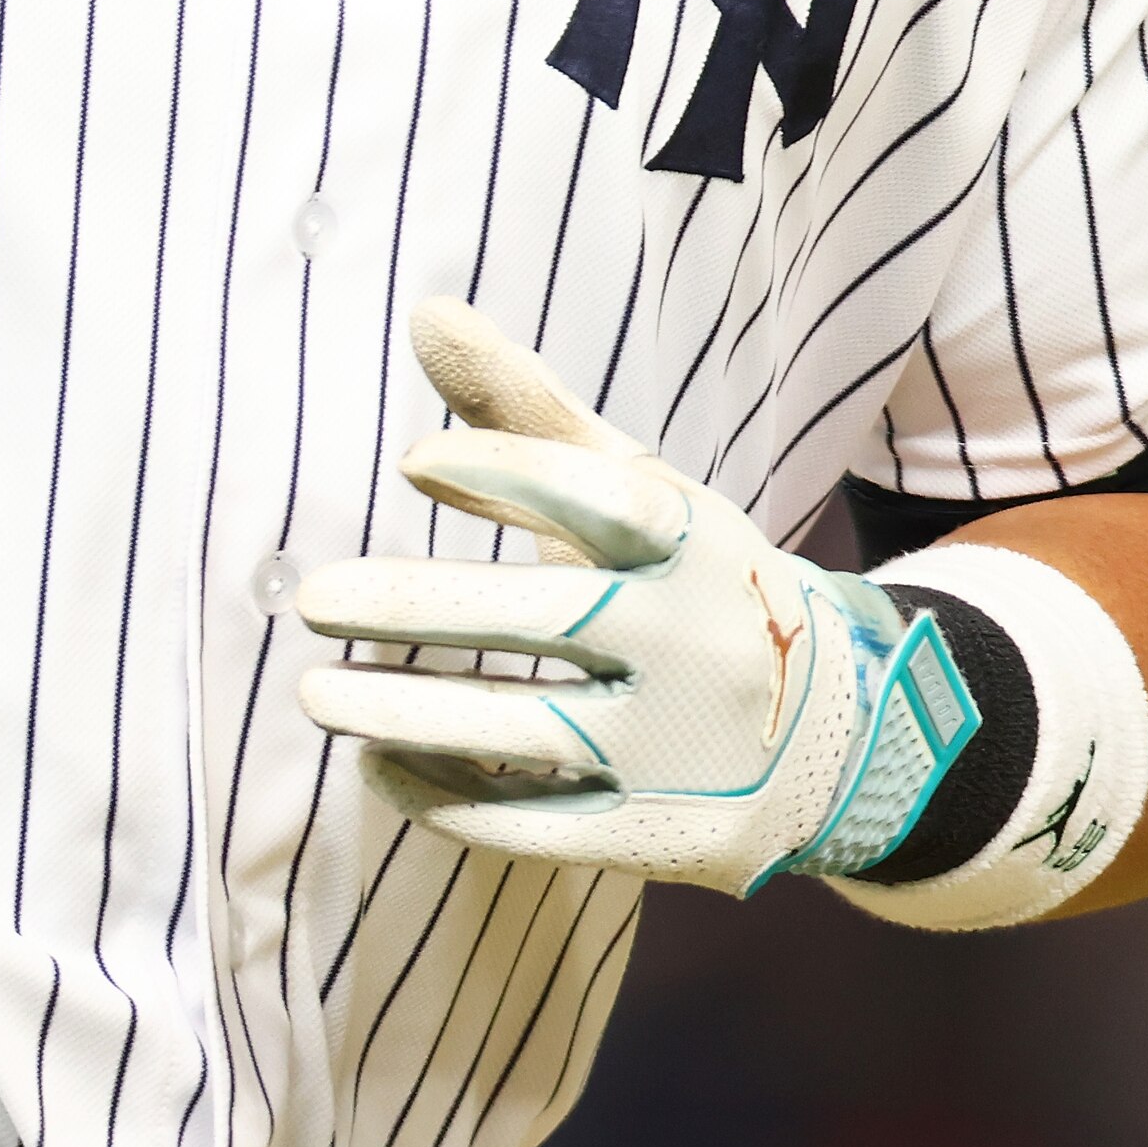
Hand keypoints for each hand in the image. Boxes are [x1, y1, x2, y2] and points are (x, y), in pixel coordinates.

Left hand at [287, 300, 978, 895]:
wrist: (837, 735)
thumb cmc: (694, 587)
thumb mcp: (638, 493)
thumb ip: (528, 411)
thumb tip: (424, 310)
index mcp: (697, 542)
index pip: (603, 495)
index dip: (509, 468)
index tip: (412, 461)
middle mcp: (698, 641)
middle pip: (546, 618)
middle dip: (414, 607)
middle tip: (310, 598)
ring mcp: (684, 748)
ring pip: (525, 734)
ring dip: (403, 714)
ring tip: (316, 690)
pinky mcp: (664, 836)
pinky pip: (534, 825)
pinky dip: (444, 799)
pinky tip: (377, 766)